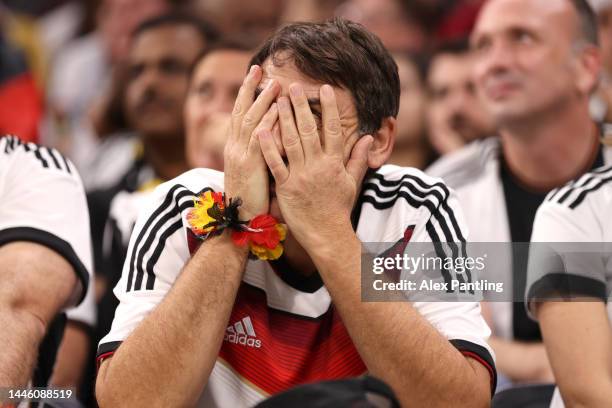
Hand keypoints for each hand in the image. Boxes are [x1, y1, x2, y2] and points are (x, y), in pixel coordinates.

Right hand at [224, 65, 279, 219]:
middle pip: (241, 111)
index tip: (255, 79)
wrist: (240, 223)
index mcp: (236, 149)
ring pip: (250, 121)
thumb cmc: (251, 200)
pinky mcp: (249, 166)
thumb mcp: (254, 173)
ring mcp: (240, 155)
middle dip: (249, 89)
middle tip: (258, 68)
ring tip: (273, 83)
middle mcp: (234, 148)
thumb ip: (262, 154)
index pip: (240, 116)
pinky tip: (277, 110)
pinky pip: (259, 140)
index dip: (246, 96)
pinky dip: (267, 123)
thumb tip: (275, 141)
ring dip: (262, 101)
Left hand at [258, 83, 372, 249]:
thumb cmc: (339, 207)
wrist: (326, 234)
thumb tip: (368, 138)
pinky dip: (268, 147)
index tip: (324, 89)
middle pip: (309, 130)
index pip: (333, 130)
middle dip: (301, 106)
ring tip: (277, 99)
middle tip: (293, 86)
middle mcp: (318, 166)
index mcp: (335, 163)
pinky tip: (260, 130)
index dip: (329, 108)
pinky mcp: (285, 187)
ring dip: (284, 119)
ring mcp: (301, 176)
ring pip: (291, 142)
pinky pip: (275, 164)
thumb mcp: (352, 182)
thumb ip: (358, 158)